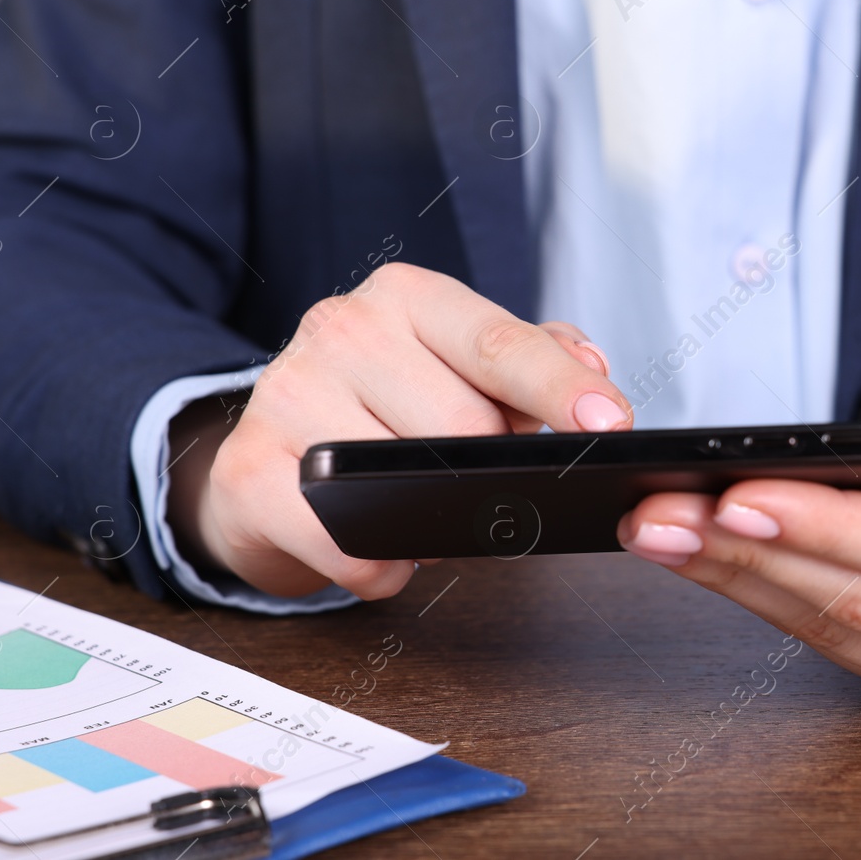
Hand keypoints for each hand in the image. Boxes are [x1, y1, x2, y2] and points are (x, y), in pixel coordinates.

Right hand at [167, 263, 630, 599]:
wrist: (267, 463)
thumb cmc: (385, 412)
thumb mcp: (464, 371)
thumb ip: (537, 361)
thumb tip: (591, 365)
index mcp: (409, 297)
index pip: (500, 342)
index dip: (561, 388)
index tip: (612, 423)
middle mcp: (343, 326)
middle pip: (464, 421)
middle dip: (492, 470)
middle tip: (488, 488)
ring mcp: (286, 392)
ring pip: (405, 477)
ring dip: (438, 519)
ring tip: (435, 515)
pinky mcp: (248, 468)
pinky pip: (344, 540)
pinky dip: (380, 563)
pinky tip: (386, 551)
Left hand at [617, 357, 860, 712]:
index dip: (830, 527)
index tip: (742, 492)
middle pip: (859, 602)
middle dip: (750, 551)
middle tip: (662, 510)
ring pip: (828, 627)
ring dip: (733, 575)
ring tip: (658, 526)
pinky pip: (822, 637)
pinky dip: (755, 589)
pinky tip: (699, 551)